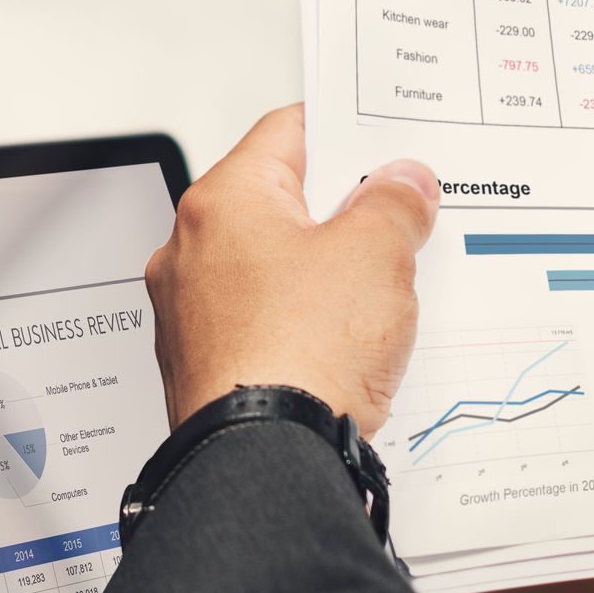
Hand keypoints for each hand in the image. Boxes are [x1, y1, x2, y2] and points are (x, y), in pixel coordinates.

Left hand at [144, 104, 439, 432]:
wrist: (265, 462)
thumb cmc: (299, 357)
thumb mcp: (377, 255)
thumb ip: (394, 203)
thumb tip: (402, 183)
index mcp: (222, 202)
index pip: (287, 132)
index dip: (344, 130)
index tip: (384, 141)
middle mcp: (191, 252)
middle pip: (280, 204)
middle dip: (343, 212)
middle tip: (398, 220)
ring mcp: (192, 314)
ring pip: (272, 269)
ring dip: (325, 274)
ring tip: (380, 292)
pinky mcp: (206, 367)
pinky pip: (263, 325)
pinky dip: (303, 326)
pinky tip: (345, 346)